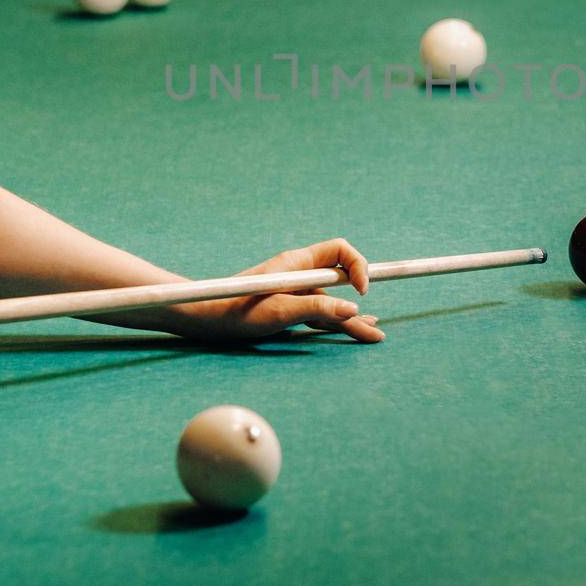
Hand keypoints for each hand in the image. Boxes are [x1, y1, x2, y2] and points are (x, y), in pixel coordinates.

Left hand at [172, 238, 384, 343]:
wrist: (206, 320)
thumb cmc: (236, 311)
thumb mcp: (279, 311)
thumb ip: (318, 307)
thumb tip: (353, 308)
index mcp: (297, 263)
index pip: (339, 252)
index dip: (357, 267)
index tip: (362, 291)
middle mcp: (299, 274)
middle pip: (340, 279)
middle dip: (363, 293)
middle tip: (380, 319)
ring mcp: (295, 293)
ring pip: (332, 301)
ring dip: (353, 318)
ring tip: (375, 333)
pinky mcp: (288, 310)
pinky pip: (321, 313)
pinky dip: (338, 322)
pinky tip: (353, 327)